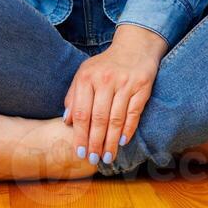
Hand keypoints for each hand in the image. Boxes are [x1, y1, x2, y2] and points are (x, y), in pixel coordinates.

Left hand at [63, 24, 167, 165]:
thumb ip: (74, 95)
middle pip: (98, 118)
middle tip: (93, 159)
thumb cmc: (105, 65)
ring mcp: (124, 84)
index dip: (79, 134)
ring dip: (110, 141)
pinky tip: (122, 142)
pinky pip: (133, 113)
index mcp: (87, 78)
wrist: (134, 47)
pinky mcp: (141, 88)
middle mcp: (105, 80)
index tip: (79, 151)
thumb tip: (66, 121)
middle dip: (95, 142)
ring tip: (107, 157)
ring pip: (115, 119)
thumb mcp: (85, 74)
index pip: (81, 112)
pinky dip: (127, 130)